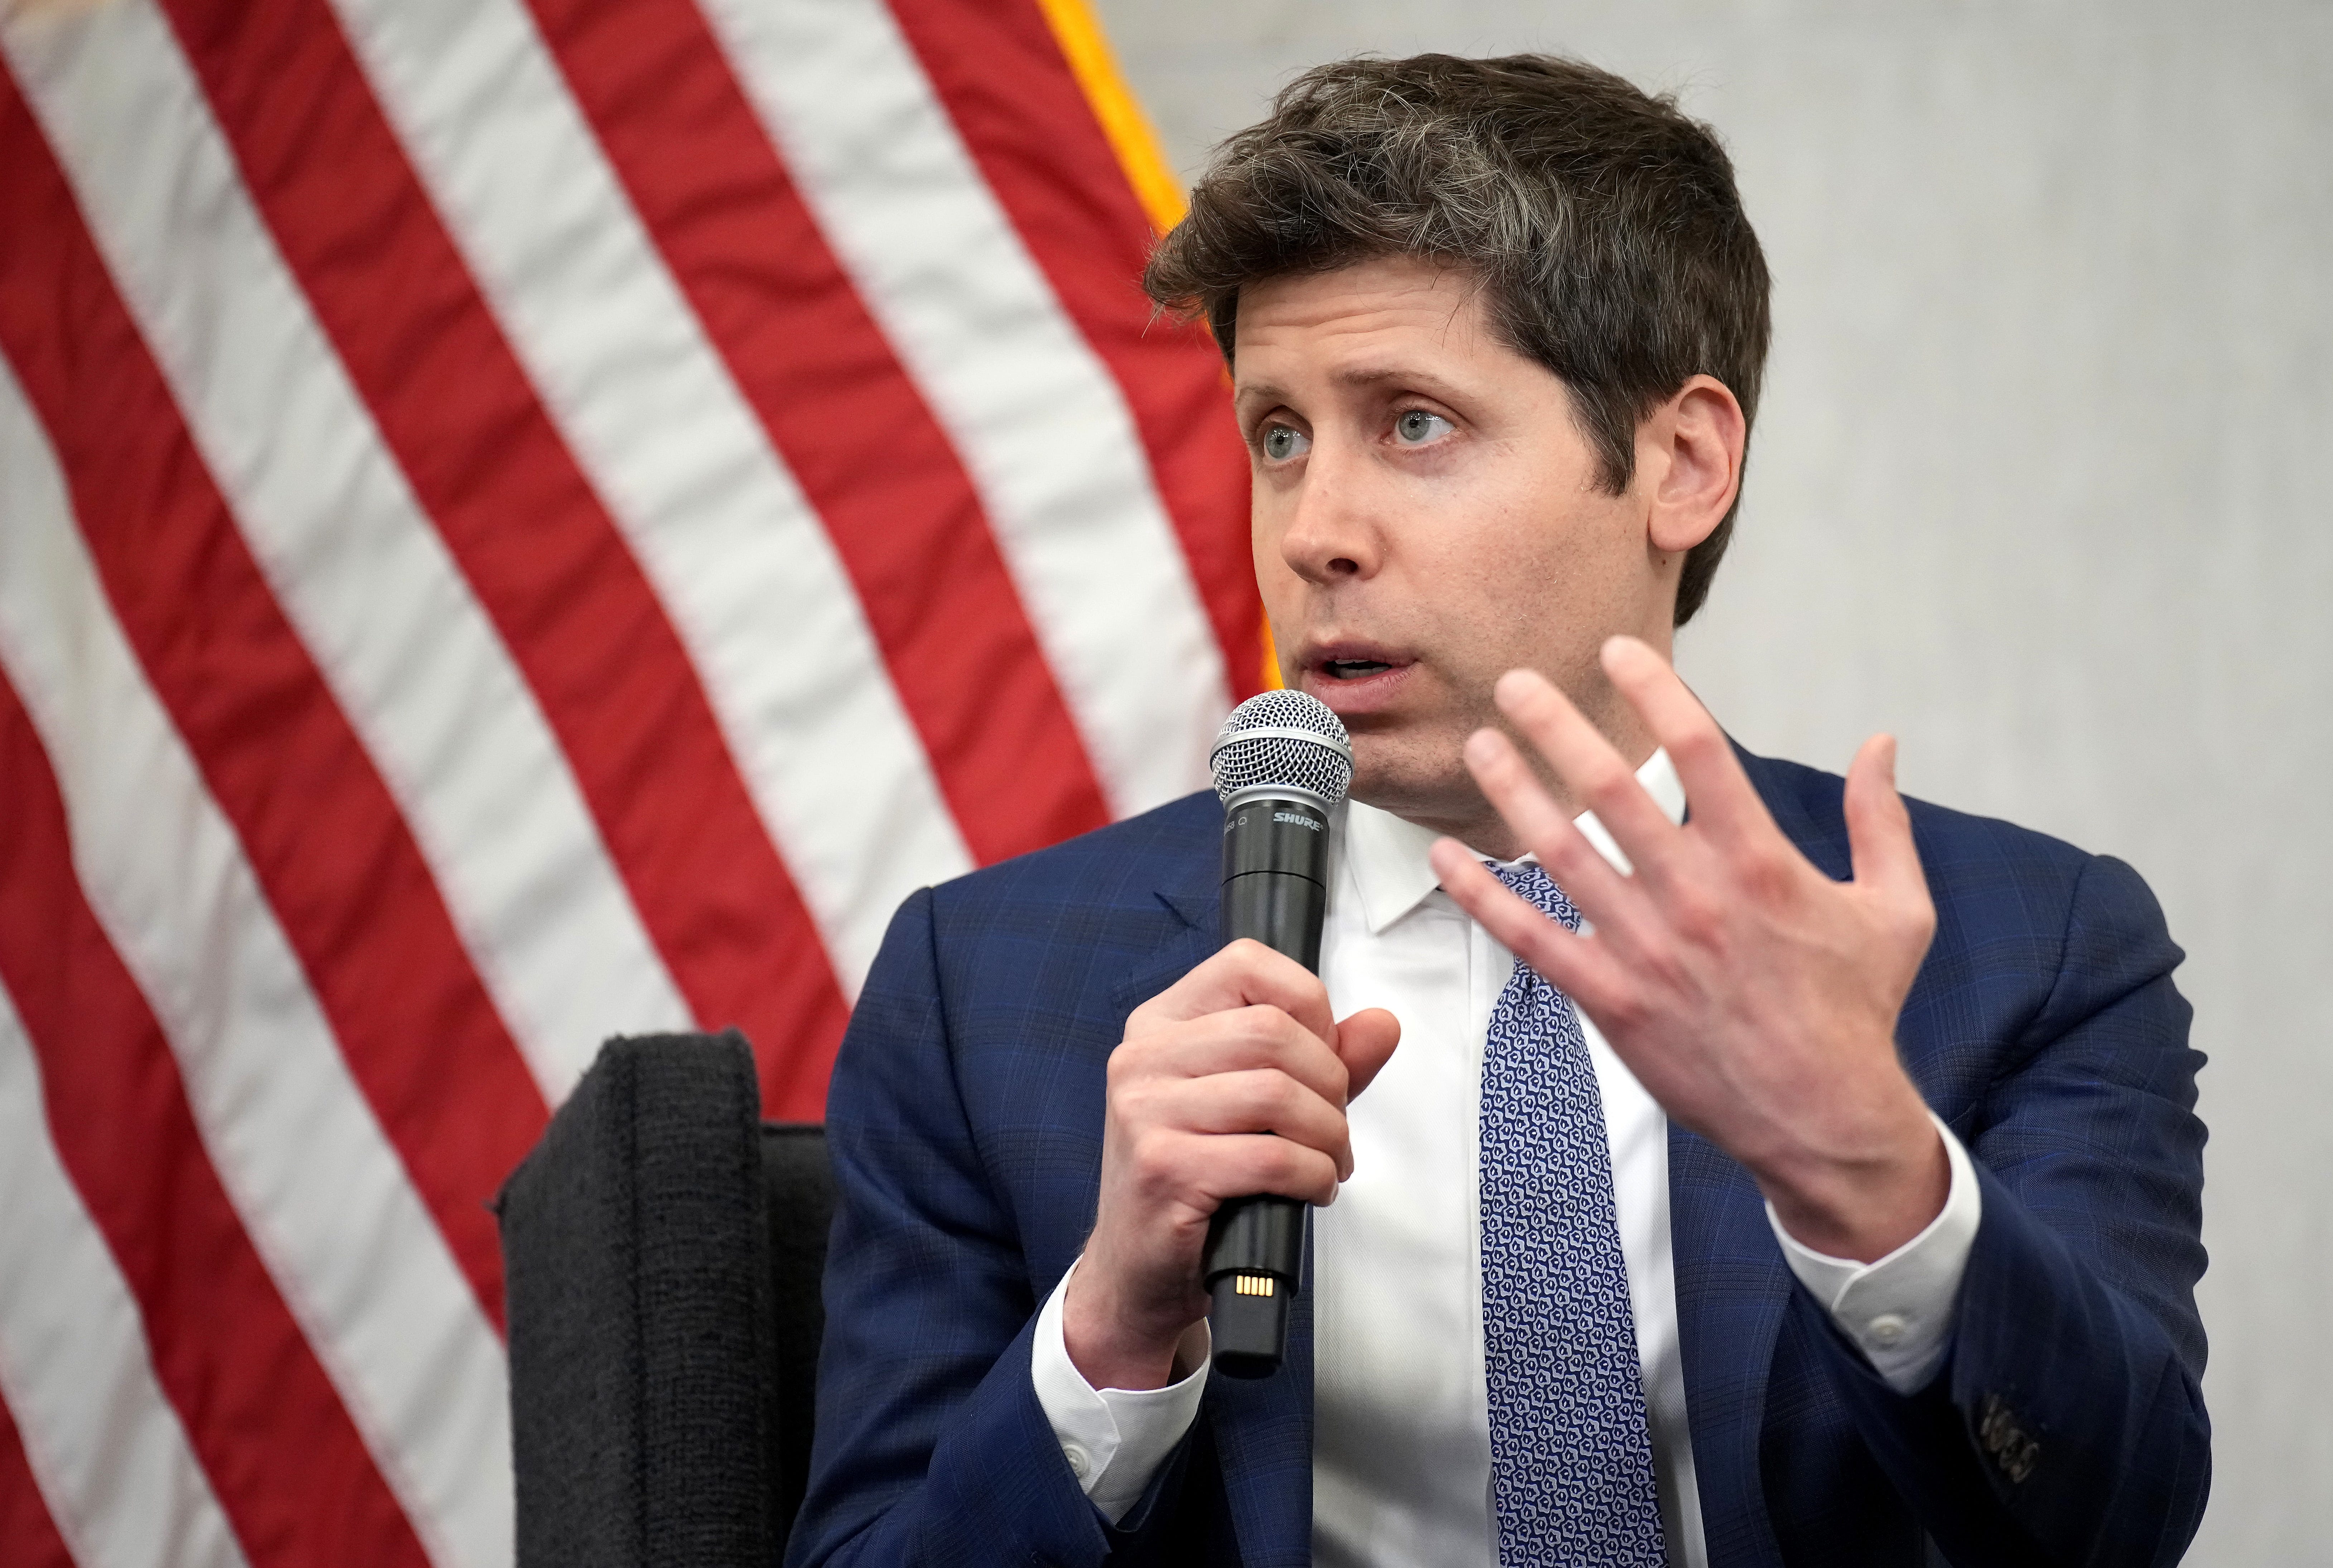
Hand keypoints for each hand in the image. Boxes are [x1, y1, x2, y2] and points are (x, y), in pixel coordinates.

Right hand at [1064, 939, 1398, 1390]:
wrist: (1138, 1270)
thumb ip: (1322, 1059)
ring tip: (1326, 1162)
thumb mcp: (1255, 1105)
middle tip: (1334, 1128)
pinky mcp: (1163, 1169)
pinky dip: (1312, 1175)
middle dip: (1330, 1084)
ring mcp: (1145, 1111)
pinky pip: (1271, 1156)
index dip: (1308, 1005)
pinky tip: (1309, 1190)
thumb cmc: (1197, 1180)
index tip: (1324, 1056)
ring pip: (1277, 1093)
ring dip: (1328, 1135)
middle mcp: (1142, 1057)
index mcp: (1161, 1024)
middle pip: (1272, 1031)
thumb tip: (1382, 1024)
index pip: (1246, 964)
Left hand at [1427, 636, 1943, 1262]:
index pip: (1697, 749)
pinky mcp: (1613, 1002)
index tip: (1617, 650)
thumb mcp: (1897, 911)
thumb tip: (1881, 743)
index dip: (1653, 689)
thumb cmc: (1857, 1013)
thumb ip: (1883, 820)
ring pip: (1561, 852)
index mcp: (1760, 864)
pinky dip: (1483, 896)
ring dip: (1512, 792)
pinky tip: (1444, 856)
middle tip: (1514, 681)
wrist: (1825, 1120)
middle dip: (1555, 725)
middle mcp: (1695, 897)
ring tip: (1479, 746)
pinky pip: (1532, 939)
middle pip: (1609, 788)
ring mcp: (1647, 950)